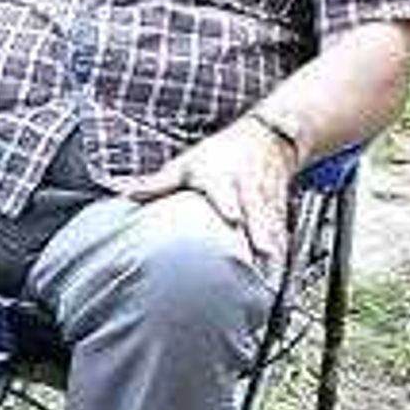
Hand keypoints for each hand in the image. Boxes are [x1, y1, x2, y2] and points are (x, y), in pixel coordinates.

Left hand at [112, 117, 293, 271]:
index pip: (225, 190)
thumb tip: (126, 193)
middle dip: (260, 231)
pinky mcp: (278, 208)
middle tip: (263, 253)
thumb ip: (158, 183)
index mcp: (221, 176)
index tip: (234, 219)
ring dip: (273, 246)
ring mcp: (266, 198)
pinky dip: (283, 250)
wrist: (266, 137)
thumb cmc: (218, 155)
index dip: (229, 204)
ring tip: (271, 272)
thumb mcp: (186, 163)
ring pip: (272, 223)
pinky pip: (282, 230)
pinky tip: (280, 270)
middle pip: (256, 210)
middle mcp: (247, 187)